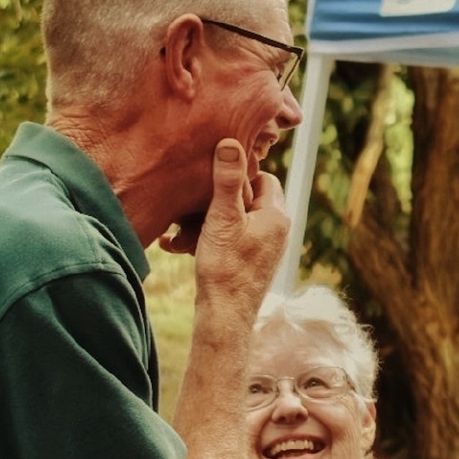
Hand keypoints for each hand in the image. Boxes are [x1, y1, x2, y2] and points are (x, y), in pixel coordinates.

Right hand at [187, 139, 288, 302]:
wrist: (224, 316)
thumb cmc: (225, 267)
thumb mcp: (223, 217)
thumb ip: (227, 180)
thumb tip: (230, 142)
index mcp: (277, 216)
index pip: (262, 177)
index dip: (237, 175)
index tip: (211, 180)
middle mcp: (277, 230)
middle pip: (247, 198)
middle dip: (218, 199)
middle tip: (194, 207)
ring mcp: (265, 247)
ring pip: (234, 220)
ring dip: (207, 221)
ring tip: (183, 232)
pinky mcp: (251, 262)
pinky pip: (229, 239)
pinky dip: (208, 238)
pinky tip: (181, 246)